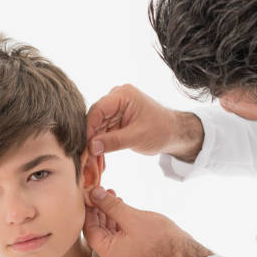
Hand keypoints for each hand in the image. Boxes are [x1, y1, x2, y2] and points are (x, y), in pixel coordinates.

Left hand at [83, 187, 212, 256]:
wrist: (184, 254)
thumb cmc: (161, 239)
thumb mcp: (132, 217)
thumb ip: (110, 205)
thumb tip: (94, 194)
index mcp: (109, 255)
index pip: (89, 231)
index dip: (88, 211)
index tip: (89, 195)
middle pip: (98, 231)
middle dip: (99, 210)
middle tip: (99, 192)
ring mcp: (123, 256)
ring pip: (109, 232)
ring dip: (109, 213)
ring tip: (111, 194)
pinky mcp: (132, 252)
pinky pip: (119, 236)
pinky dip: (118, 221)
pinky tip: (121, 205)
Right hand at [86, 84, 203, 161]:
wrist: (174, 133)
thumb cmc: (161, 130)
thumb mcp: (137, 137)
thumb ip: (113, 141)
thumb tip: (91, 147)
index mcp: (123, 95)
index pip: (98, 109)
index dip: (88, 128)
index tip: (84, 145)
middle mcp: (116, 99)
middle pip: (95, 118)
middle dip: (89, 137)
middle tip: (83, 156)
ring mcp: (115, 109)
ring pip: (96, 126)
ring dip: (93, 143)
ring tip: (89, 160)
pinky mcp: (115, 120)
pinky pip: (102, 131)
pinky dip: (100, 144)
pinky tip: (96, 158)